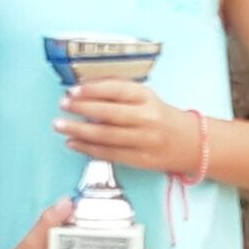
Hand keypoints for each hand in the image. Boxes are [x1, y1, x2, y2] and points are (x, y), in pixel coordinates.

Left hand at [55, 80, 200, 176]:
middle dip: (82, 109)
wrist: (189, 142)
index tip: (73, 90)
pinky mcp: (140, 160)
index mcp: (147, 98)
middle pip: (109, 114)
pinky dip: (88, 148)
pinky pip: (110, 153)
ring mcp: (144, 141)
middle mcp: (147, 118)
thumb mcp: (145, 97)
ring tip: (59, 126)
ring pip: (107, 136)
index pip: (117, 90)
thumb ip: (118, 93)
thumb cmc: (159, 116)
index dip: (93, 90)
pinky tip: (72, 143)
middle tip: (62, 106)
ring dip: (79, 131)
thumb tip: (84, 89)